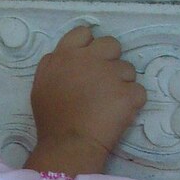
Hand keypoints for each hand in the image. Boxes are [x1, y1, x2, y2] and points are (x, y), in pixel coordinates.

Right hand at [24, 25, 145, 175]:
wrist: (68, 146)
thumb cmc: (51, 120)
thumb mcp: (41, 86)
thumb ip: (55, 65)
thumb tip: (69, 58)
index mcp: (65, 56)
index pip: (83, 33)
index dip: (89, 45)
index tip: (88, 62)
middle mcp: (89, 59)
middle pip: (111, 44)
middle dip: (109, 60)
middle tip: (101, 83)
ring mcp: (111, 75)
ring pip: (127, 69)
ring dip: (121, 84)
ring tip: (107, 105)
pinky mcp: (128, 93)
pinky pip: (138, 92)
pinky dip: (131, 103)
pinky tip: (118, 115)